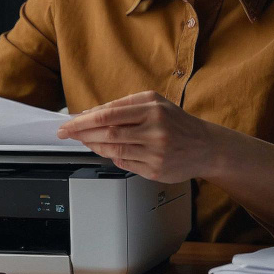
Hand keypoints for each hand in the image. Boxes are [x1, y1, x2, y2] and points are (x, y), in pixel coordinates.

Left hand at [56, 91, 215, 182]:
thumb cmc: (177, 123)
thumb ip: (125, 106)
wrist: (206, 147)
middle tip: (67, 133)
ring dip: (94, 146)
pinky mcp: (156, 169)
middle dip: (82, 133)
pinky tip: (107, 151)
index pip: (108, 113)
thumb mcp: (155, 103)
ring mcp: (155, 151)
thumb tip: (91, 114)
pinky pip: (124, 164)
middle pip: (107, 132)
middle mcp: (154, 129)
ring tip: (84, 141)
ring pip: (113, 150)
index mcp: (152, 108)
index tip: (69, 123)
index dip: (84, 119)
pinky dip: (111, 157)